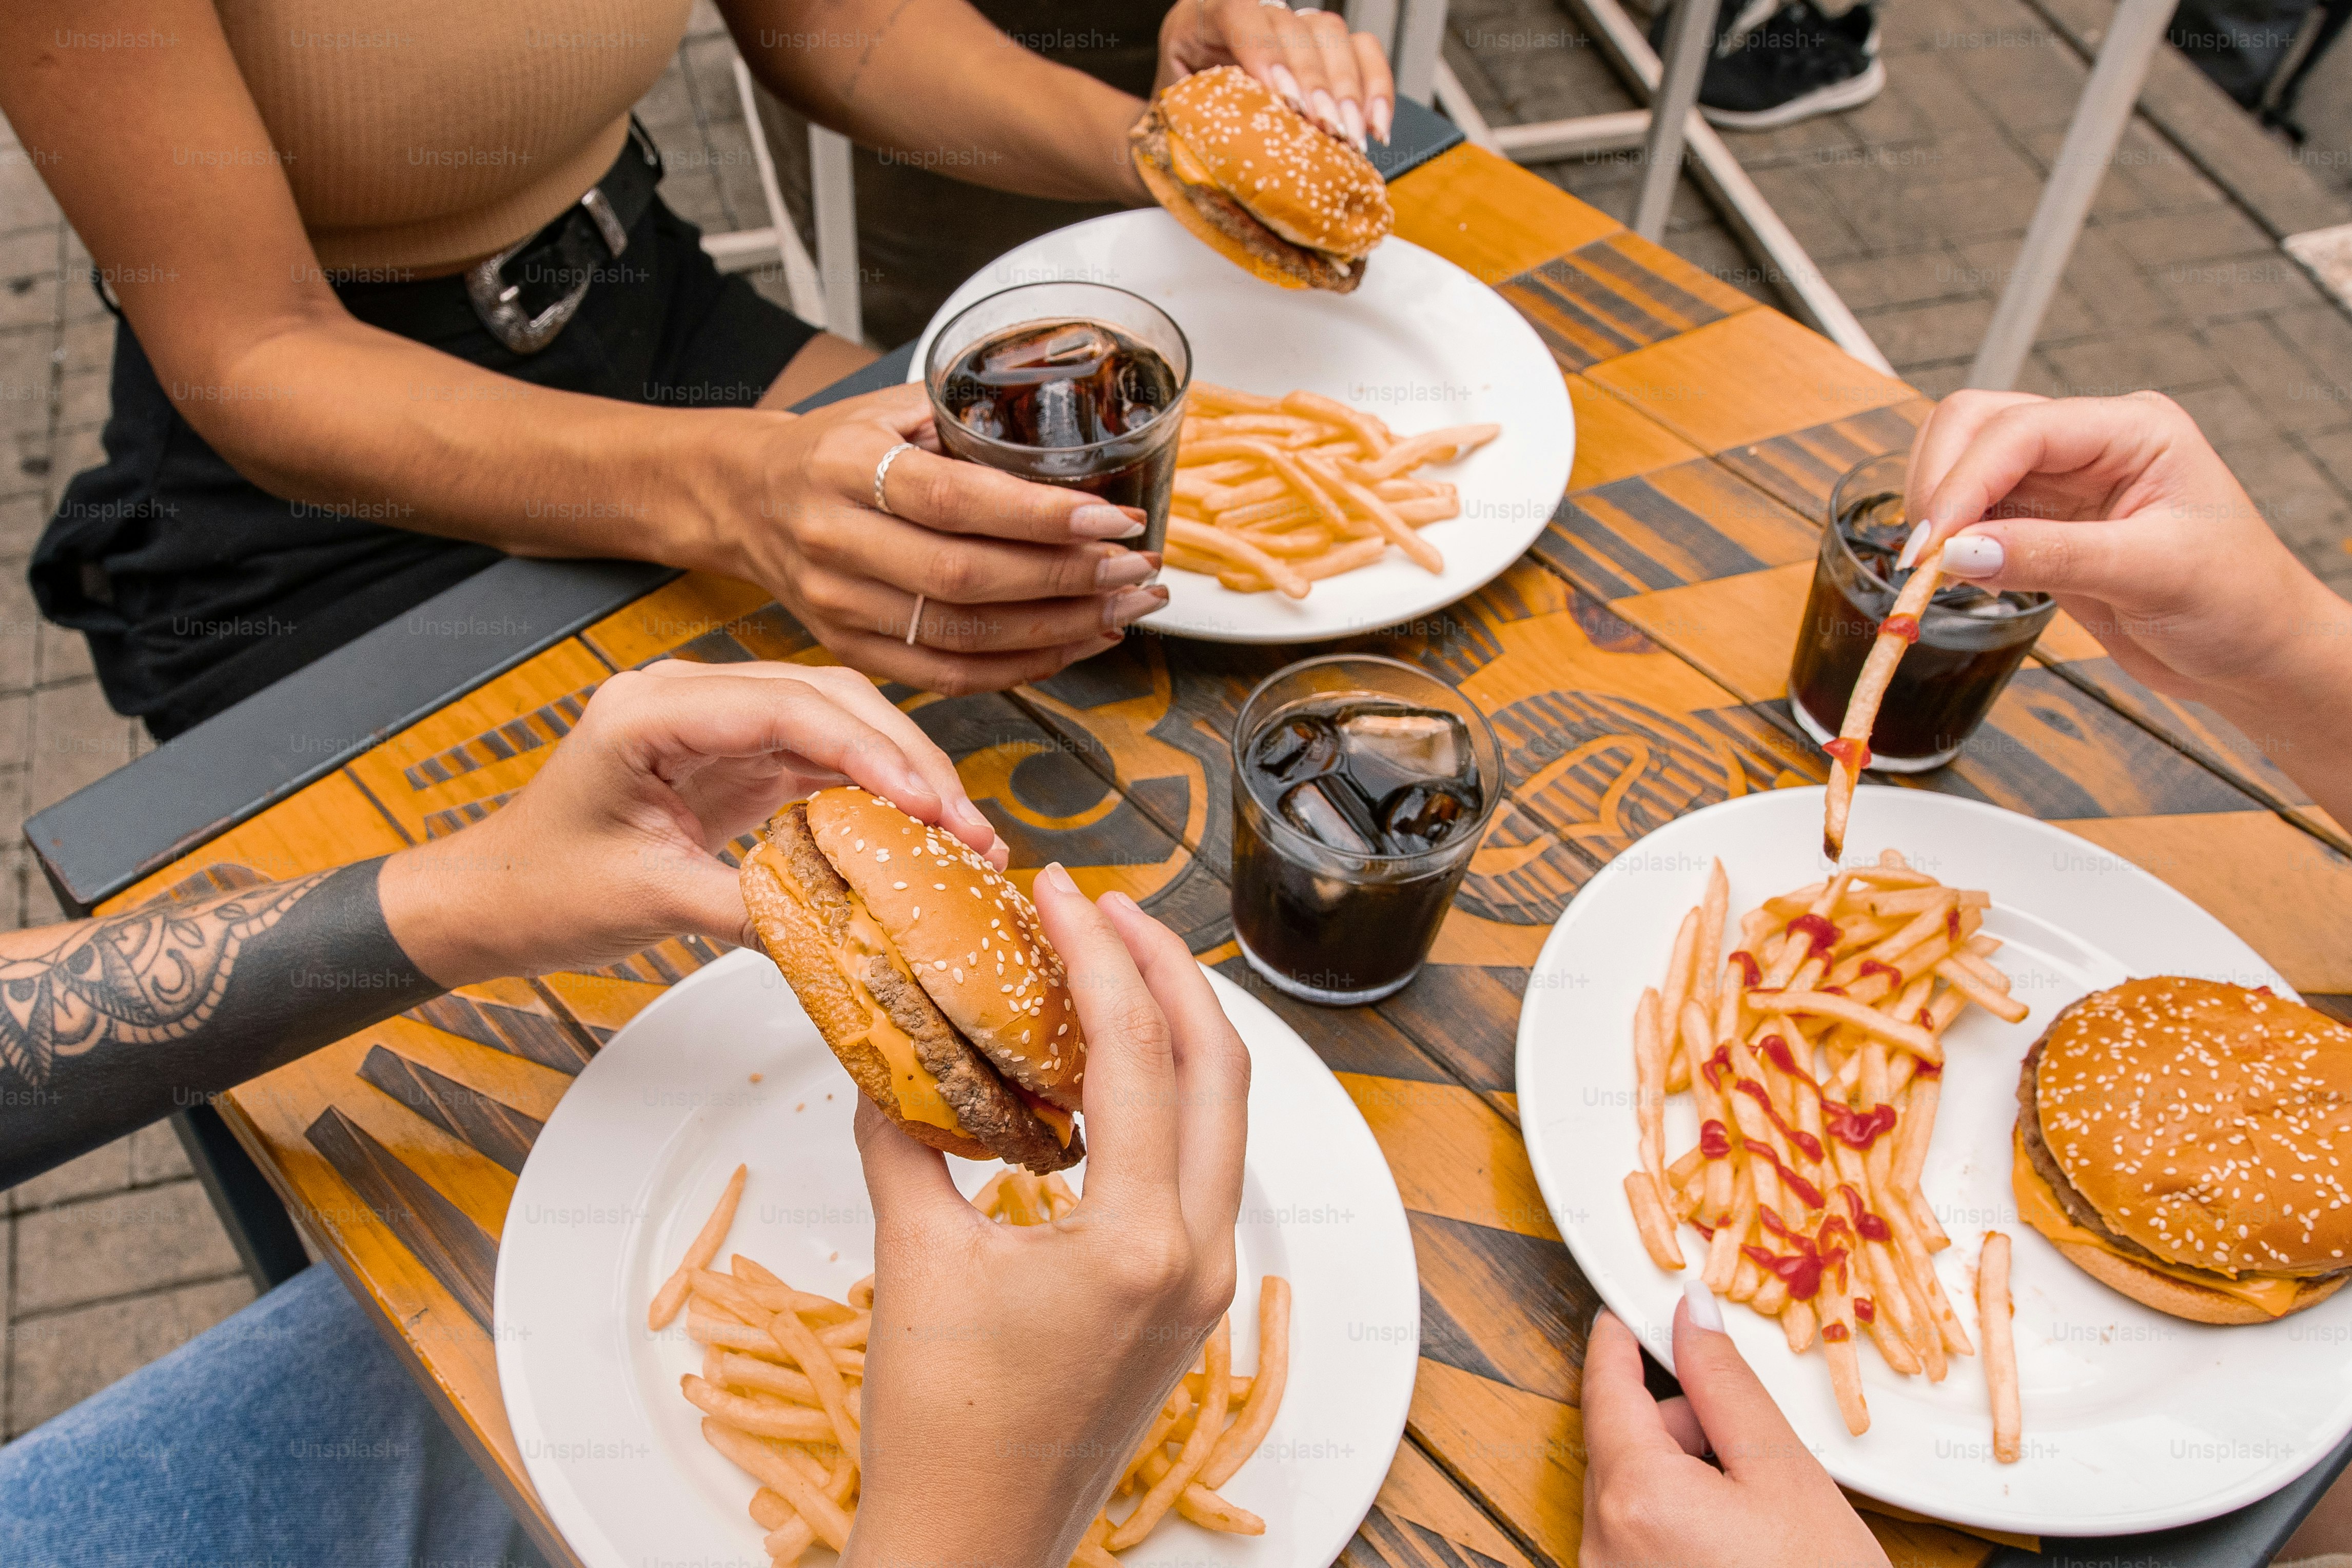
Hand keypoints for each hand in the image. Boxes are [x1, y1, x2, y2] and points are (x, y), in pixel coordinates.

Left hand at [381, 660, 1006, 983]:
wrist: (490, 901)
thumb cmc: (543, 891)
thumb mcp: (647, 903)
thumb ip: (746, 910)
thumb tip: (849, 936)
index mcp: (651, 710)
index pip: (788, 708)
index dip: (871, 753)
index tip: (932, 806)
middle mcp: (686, 698)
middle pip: (828, 699)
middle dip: (907, 759)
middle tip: (968, 827)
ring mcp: (713, 724)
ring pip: (834, 724)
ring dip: (901, 774)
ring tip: (961, 834)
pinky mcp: (731, 757)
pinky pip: (818, 761)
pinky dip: (872, 793)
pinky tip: (915, 834)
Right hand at [706, 382, 1167, 695]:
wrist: (745, 497)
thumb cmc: (837, 447)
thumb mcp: (891, 408)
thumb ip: (968, 422)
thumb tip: (1077, 442)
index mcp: (845, 465)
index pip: (953, 500)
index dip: (1039, 516)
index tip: (1111, 519)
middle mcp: (834, 540)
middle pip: (964, 579)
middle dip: (1067, 579)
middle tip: (1136, 569)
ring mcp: (838, 605)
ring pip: (963, 637)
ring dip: (1059, 629)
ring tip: (1125, 607)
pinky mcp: (849, 649)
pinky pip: (948, 676)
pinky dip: (1022, 667)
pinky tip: (1077, 643)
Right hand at [843, 864, 1249, 1567]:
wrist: (973, 1545)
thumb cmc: (940, 1426)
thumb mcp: (911, 1258)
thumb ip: (903, 1139)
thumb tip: (890, 1050)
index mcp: (1138, 1242)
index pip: (1137, 1054)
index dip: (1099, 954)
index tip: (1058, 891)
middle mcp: (1197, 1255)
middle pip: (1221, 1067)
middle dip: (1168, 969)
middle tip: (1104, 906)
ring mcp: (1206, 1281)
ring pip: (1225, 1115)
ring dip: (1178, 1028)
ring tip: (1112, 964)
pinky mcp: (1191, 1300)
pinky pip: (1203, 1165)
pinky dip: (1170, 1096)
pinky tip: (1110, 1068)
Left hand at [1159, 0, 1395, 146]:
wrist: (1185, 132)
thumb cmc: (1176, 129)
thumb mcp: (1170, 125)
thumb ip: (1190, 131)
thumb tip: (1212, 168)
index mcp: (1200, 22)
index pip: (1238, 13)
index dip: (1265, 51)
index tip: (1283, 98)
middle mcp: (1251, 16)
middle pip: (1297, 26)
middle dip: (1318, 82)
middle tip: (1328, 129)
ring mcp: (1292, 30)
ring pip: (1335, 36)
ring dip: (1350, 90)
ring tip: (1352, 137)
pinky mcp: (1324, 51)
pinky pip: (1363, 53)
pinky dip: (1375, 91)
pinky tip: (1375, 129)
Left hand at [1581, 1292, 1887, 1567]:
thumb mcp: (1784, 1473)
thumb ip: (1726, 1383)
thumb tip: (1691, 1314)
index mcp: (1635, 1497)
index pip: (1605, 1389)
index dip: (1619, 1341)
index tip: (1625, 1313)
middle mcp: (1602, 1545)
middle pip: (1619, 1444)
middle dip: (1674, 1422)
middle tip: (1741, 1432)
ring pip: (1628, 1492)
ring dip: (1678, 1473)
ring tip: (1754, 1503)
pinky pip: (1634, 1538)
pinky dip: (1672, 1518)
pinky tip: (1734, 1538)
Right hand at [1903, 391, 2351, 825]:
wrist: (2255, 654)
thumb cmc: (2239, 603)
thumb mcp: (2152, 575)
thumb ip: (2054, 556)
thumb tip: (1961, 552)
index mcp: (2134, 430)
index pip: (2023, 429)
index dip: (1966, 480)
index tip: (1933, 544)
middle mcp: (2091, 443)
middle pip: (1977, 423)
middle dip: (1939, 482)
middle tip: (1924, 555)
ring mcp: (2063, 481)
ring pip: (1963, 460)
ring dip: (1937, 506)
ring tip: (1939, 566)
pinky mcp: (2040, 523)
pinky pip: (1972, 512)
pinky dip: (1951, 539)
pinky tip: (1960, 573)